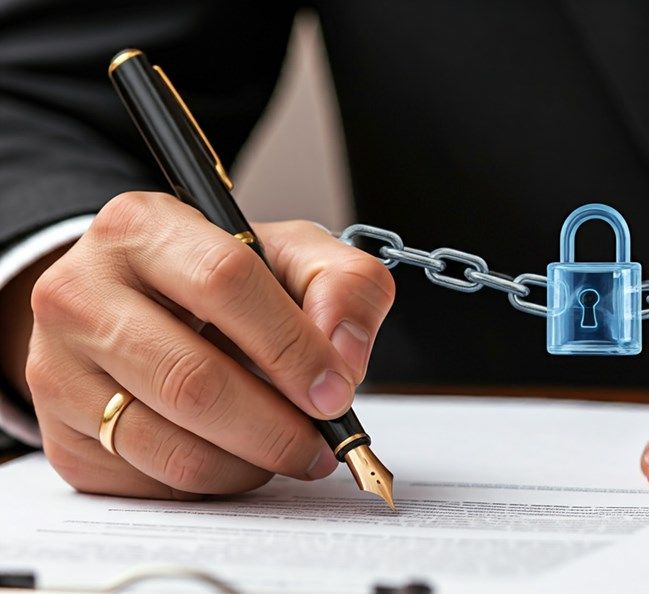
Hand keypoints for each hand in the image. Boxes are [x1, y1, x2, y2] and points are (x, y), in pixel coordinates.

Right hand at [26, 192, 394, 498]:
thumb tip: (343, 357)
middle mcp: (81, 292)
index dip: (291, 346)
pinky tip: (234, 454)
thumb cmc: (222, 278)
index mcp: (142, 227)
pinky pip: (149, 482)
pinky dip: (212, 481)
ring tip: (284, 449)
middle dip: (277, 428)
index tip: (334, 392)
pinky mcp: (60, 430)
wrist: (142, 303)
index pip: (223, 281)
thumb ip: (344, 285)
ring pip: (171, 446)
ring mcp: (59, 367)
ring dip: (250, 463)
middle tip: (320, 445)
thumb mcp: (291, 256)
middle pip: (193, 380)